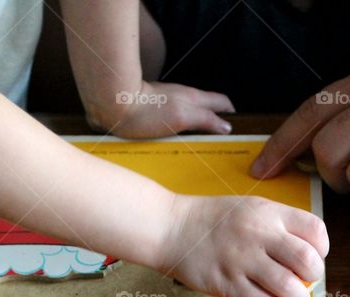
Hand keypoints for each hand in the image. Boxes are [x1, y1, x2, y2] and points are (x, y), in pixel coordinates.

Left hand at [91, 81, 234, 137]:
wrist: (112, 103)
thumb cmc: (145, 112)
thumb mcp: (181, 117)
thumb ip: (206, 119)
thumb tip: (227, 126)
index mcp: (194, 98)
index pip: (222, 103)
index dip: (232, 115)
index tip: (237, 132)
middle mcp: (183, 97)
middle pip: (207, 108)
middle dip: (217, 121)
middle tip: (220, 142)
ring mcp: (168, 101)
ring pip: (190, 112)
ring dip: (197, 126)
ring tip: (199, 146)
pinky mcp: (152, 109)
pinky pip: (172, 119)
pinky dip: (179, 128)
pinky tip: (174, 142)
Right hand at [156, 194, 327, 296]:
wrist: (169, 227)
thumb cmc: (213, 220)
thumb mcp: (251, 207)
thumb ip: (279, 226)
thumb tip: (306, 258)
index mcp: (269, 213)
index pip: (315, 231)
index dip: (321, 250)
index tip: (312, 258)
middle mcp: (259, 234)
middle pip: (308, 261)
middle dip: (314, 278)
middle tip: (304, 283)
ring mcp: (242, 260)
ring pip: (290, 288)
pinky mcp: (226, 285)